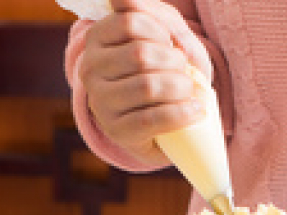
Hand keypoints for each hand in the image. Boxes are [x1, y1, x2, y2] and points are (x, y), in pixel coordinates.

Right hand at [79, 0, 208, 164]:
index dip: (161, 32)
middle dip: (174, 61)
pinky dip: (182, 113)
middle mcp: (90, 69)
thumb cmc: (163, 66)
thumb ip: (148, 11)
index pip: (130, 22)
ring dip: (181, 87)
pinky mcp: (117, 131)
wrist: (163, 117)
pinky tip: (196, 110)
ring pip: (147, 87)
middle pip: (140, 55)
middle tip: (184, 70)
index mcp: (97, 38)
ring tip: (190, 90)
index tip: (170, 44)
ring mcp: (101, 103)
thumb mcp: (162, 32)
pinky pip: (153, 119)